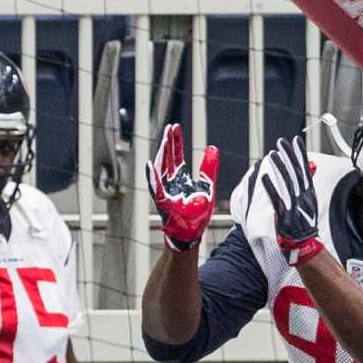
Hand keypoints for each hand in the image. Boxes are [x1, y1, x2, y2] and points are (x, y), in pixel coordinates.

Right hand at [147, 122, 217, 250]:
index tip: (175, 127)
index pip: (177, 156)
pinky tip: (150, 165)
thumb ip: (209, 168)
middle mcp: (170, 183)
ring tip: (166, 140)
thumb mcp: (207, 187)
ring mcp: (165, 192)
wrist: (192, 235)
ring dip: (163, 154)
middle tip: (171, 127)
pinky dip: (152, 177)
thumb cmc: (197, 215)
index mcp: (180, 179)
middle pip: (168, 159)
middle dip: (169, 143)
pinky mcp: (162, 203)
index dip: (176, 142)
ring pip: (161, 169)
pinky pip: (155, 188)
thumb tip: (212, 147)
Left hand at [257, 133, 322, 263]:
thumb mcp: (309, 202)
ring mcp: (294, 206)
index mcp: (308, 194)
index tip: (295, 141)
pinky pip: (277, 199)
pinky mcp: (285, 216)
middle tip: (281, 142)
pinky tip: (265, 177)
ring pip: (287, 184)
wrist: (305, 245)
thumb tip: (309, 167)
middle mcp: (303, 198)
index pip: (304, 170)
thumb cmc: (304, 224)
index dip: (300, 155)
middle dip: (289, 156)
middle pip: (296, 173)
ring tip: (273, 155)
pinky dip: (271, 188)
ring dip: (280, 168)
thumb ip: (306, 185)